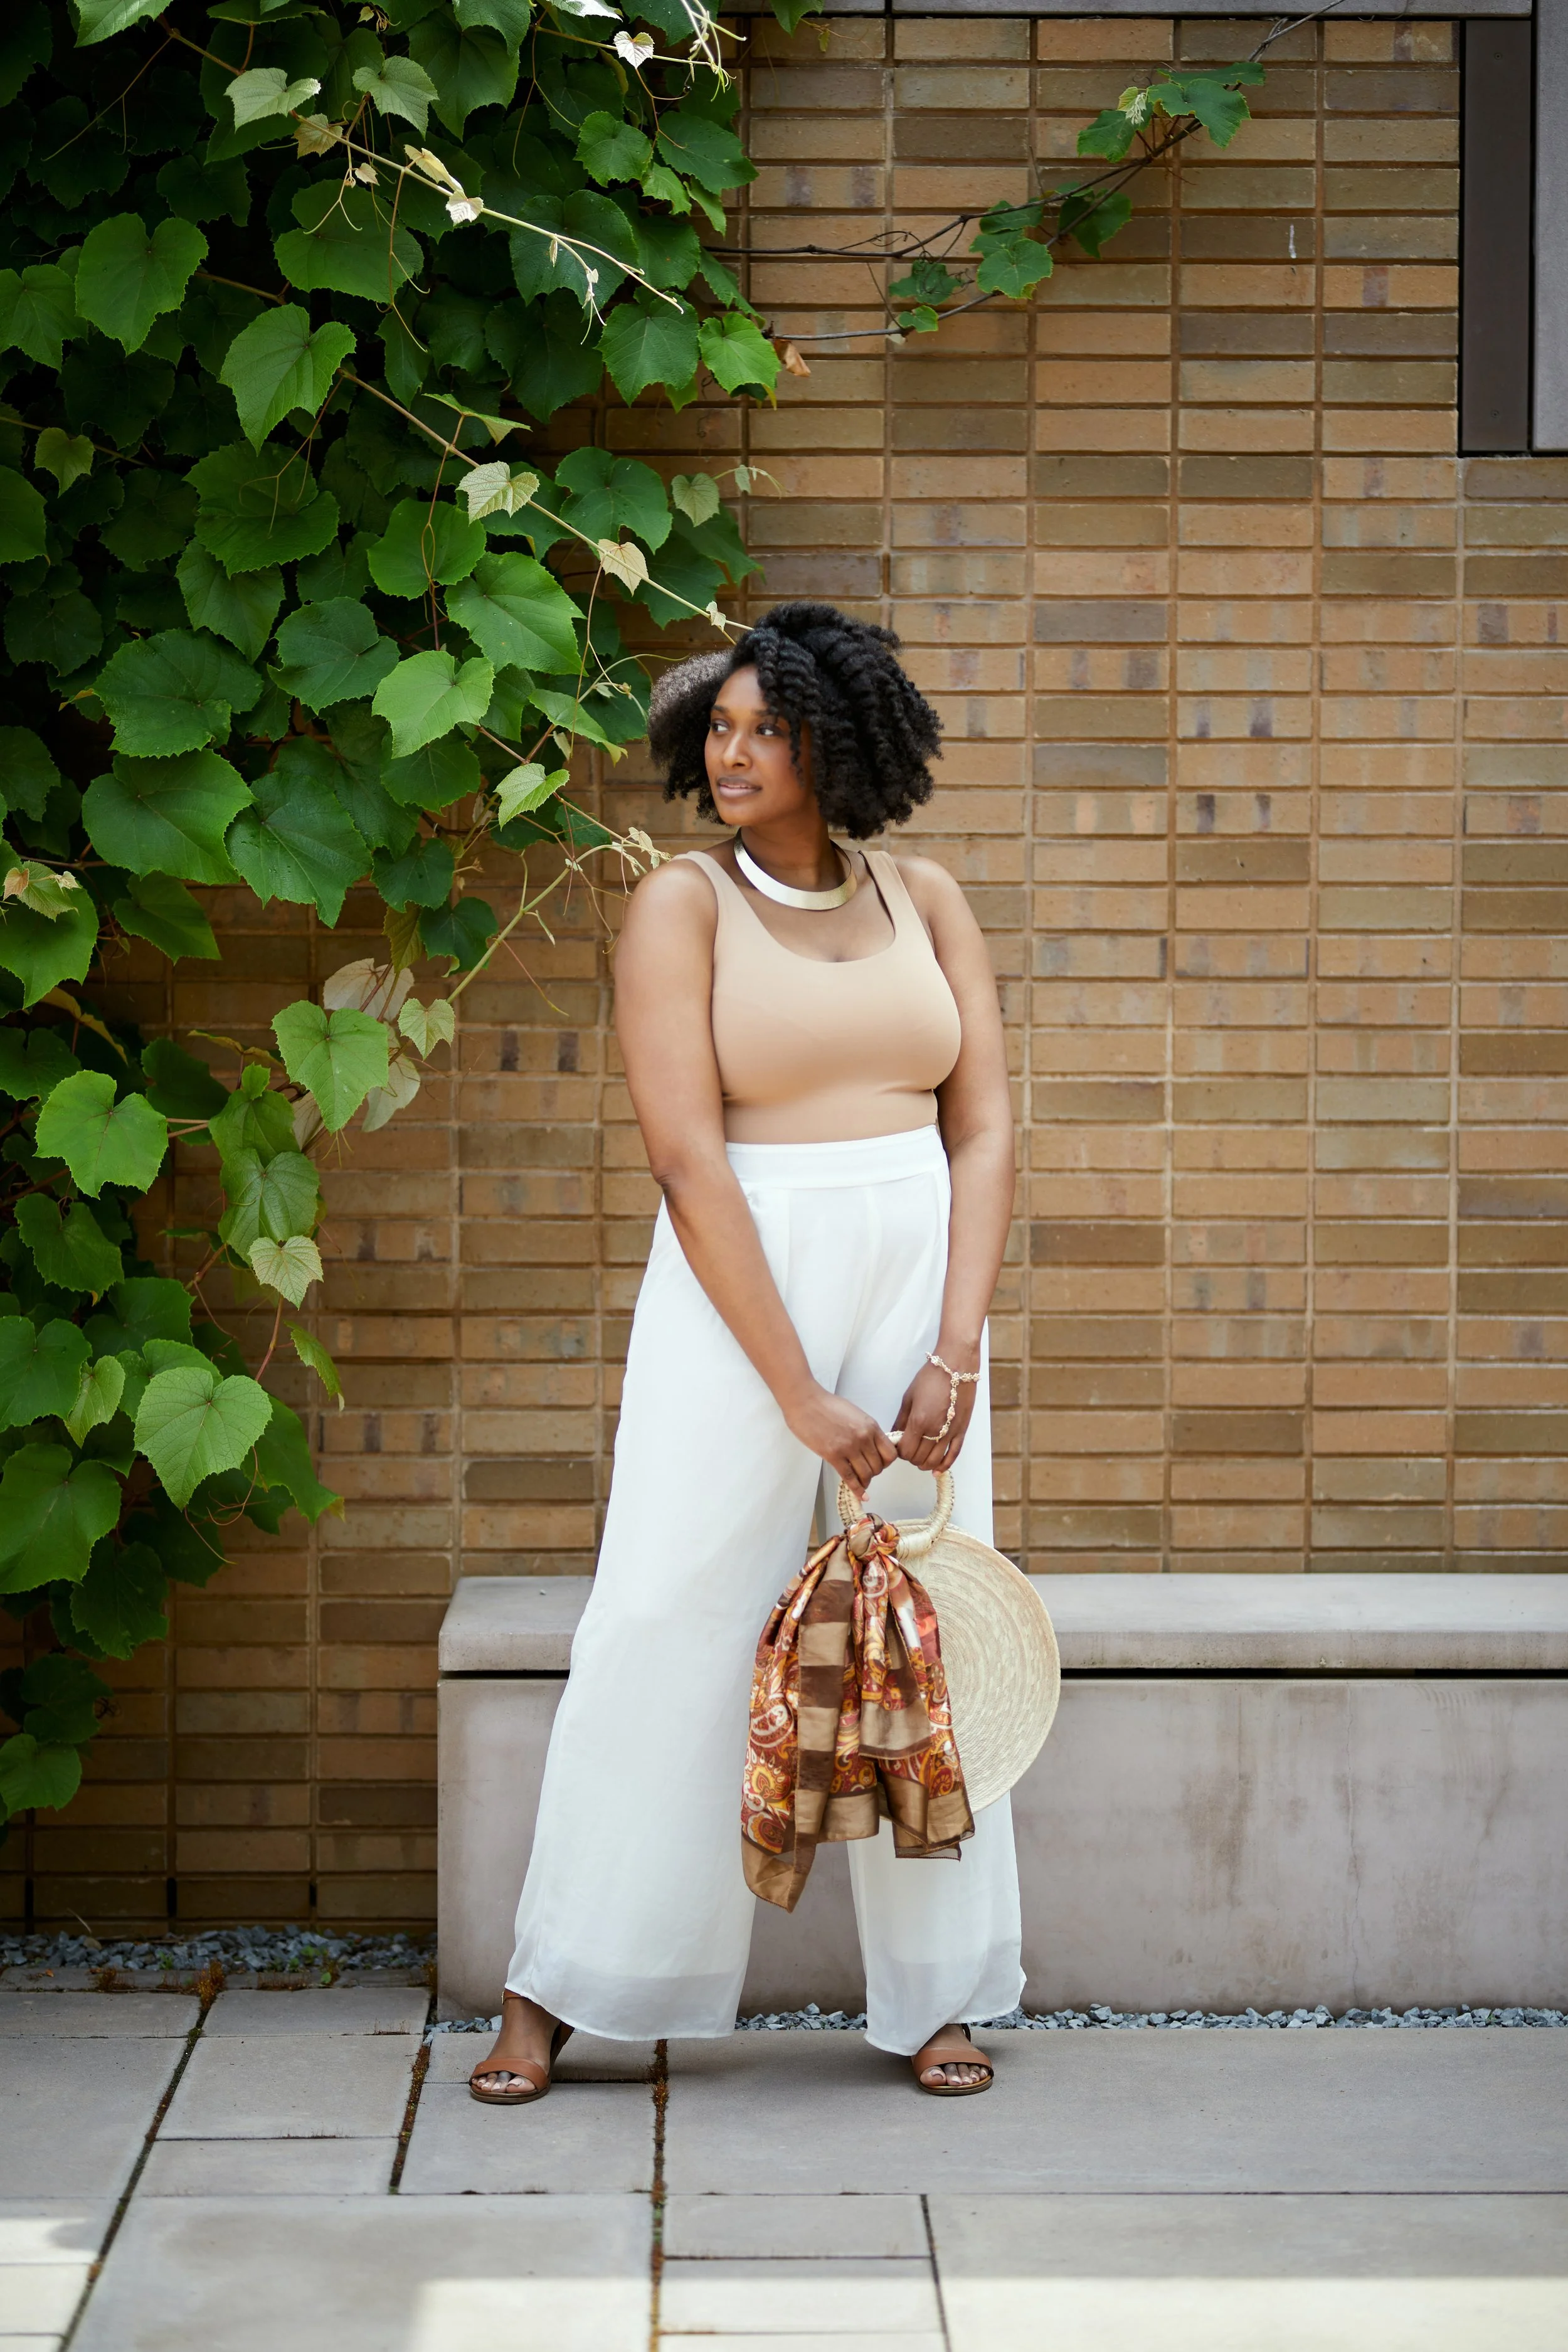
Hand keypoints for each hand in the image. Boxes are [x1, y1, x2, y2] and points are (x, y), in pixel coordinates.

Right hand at [783, 1385, 895, 1500]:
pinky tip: (861, 1495)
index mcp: (870, 1426)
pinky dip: (857, 1489)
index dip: (886, 1462)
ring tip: (861, 1481)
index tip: (879, 1463)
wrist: (806, 1402)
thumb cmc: (828, 1405)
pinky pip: (849, 1477)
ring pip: (866, 1474)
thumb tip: (871, 1446)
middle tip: (866, 1471)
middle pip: (879, 1466)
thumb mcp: (855, 1414)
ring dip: (865, 1480)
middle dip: (874, 1472)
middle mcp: (863, 1438)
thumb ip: (866, 1430)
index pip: (890, 1453)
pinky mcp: (833, 1455)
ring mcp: (848, 1447)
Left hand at [893, 1349, 978, 1473]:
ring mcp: (950, 1432)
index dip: (900, 1452)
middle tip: (909, 1448)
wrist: (956, 1366)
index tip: (899, 1445)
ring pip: (934, 1461)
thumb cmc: (931, 1378)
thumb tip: (894, 1436)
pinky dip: (944, 1466)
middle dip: (910, 1457)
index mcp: (918, 1421)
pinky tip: (937, 1470)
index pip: (905, 1451)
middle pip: (918, 1458)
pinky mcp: (962, 1431)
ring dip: (924, 1463)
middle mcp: (934, 1430)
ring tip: (920, 1457)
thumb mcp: (908, 1397)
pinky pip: (953, 1455)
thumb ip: (901, 1420)